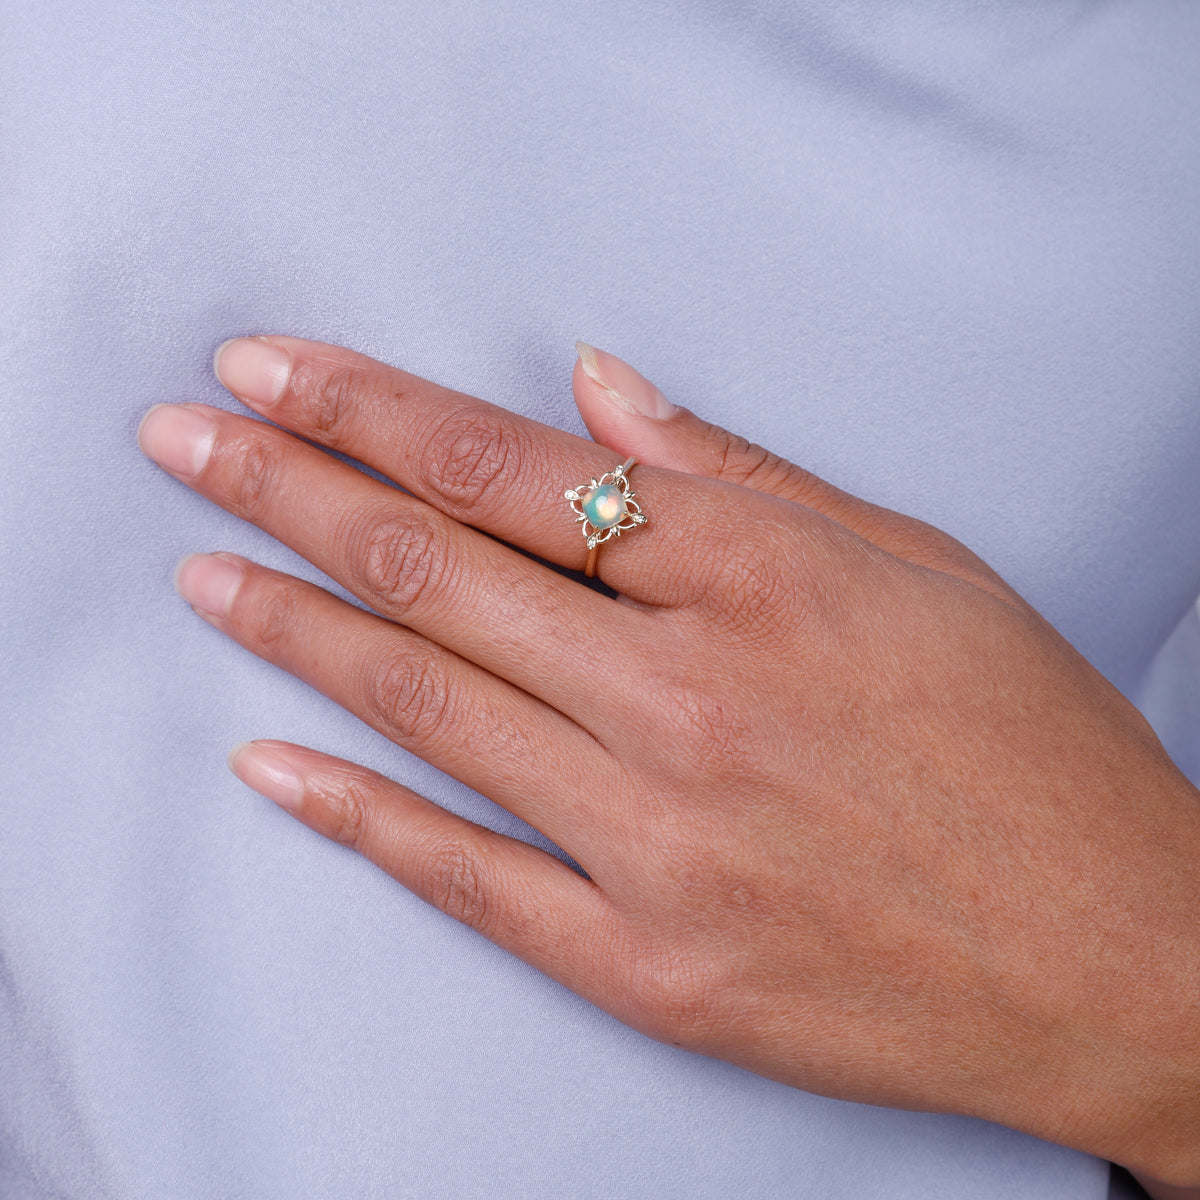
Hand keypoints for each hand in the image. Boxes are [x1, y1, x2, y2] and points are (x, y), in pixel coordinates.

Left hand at [138, 337, 1199, 1185]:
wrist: (1120, 952)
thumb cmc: (1031, 748)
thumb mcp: (911, 564)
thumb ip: (738, 475)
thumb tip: (602, 390)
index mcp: (758, 579)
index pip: (508, 468)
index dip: (369, 411)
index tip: (272, 377)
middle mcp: (692, 701)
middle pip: (437, 571)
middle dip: (290, 490)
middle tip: (187, 445)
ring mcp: (663, 844)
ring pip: (431, 709)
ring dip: (298, 629)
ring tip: (208, 573)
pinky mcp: (654, 966)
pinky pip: (470, 877)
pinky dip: (357, 816)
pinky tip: (272, 765)